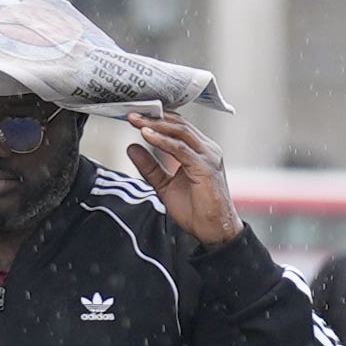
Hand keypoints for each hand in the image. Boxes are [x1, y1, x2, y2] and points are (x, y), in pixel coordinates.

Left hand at [121, 106, 236, 244]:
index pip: (177, 126)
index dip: (156, 119)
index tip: (135, 117)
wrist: (214, 230)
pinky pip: (180, 148)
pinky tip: (146, 135)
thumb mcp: (165, 184)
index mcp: (200, 150)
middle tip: (131, 114)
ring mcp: (208, 156)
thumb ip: (150, 166)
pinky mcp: (205, 167)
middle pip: (178, 124)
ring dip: (156, 125)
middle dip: (153, 117)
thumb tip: (131, 147)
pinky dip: (162, 141)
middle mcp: (207, 149)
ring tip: (136, 121)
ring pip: (180, 131)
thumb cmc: (196, 209)